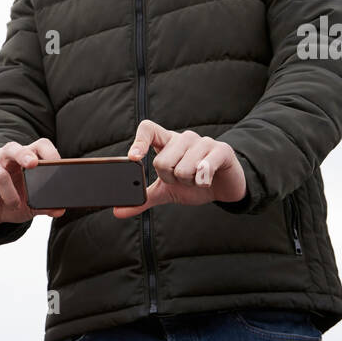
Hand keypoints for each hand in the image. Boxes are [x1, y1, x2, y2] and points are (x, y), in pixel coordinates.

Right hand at [0, 139, 65, 224]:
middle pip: (12, 147)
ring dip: (7, 191)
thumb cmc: (13, 201)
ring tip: (14, 205)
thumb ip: (45, 206)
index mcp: (25, 159)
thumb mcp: (31, 206)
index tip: (55, 164)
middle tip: (32, 165)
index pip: (38, 145)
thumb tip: (60, 210)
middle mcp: (5, 158)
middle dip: (23, 154)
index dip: (48, 151)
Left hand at [111, 120, 246, 219]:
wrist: (223, 188)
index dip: (139, 141)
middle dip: (170, 179)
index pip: (148, 129)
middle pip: (162, 161)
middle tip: (181, 179)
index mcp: (167, 142)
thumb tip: (118, 211)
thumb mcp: (165, 191)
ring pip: (182, 168)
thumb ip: (143, 198)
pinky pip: (204, 168)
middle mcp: (184, 138)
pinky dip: (202, 182)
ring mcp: (203, 141)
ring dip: (188, 183)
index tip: (134, 158)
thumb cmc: (192, 184)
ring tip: (196, 179)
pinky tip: (207, 179)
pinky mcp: (221, 150)